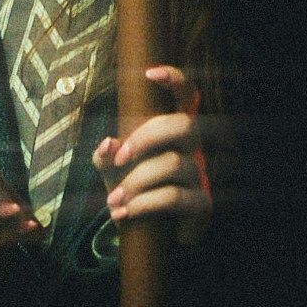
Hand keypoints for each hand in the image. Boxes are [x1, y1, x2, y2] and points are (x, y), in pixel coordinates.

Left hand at [93, 68, 209, 245]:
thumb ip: (104, 155)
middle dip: (146, 137)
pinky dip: (143, 204)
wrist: (153, 233)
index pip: (186, 96)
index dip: (175, 79)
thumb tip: (107, 143)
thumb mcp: (113, 171)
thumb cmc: (135, 189)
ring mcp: (200, 174)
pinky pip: (173, 196)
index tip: (149, 72)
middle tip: (119, 158)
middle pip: (184, 124)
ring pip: (173, 164)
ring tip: (113, 199)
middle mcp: (193, 148)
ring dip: (136, 181)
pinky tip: (122, 213)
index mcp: (174, 131)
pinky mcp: (201, 203)